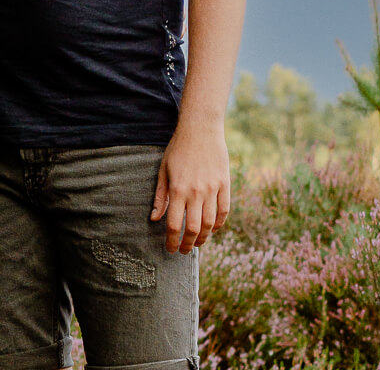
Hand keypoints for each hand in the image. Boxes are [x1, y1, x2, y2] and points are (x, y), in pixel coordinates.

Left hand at [150, 117, 230, 253]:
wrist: (201, 129)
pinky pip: (224, 210)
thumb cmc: (178, 149)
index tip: (170, 249)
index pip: (174, 224)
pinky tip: (213, 229)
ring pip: (210, 223)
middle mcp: (196, 192)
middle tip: (184, 251)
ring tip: (198, 243)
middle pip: (194, 228)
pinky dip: (219, 224)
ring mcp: (212, 189)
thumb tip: (154, 218)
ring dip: (204, 237)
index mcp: (178, 189)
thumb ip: (160, 196)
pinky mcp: (225, 184)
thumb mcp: (163, 170)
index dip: (171, 241)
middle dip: (188, 244)